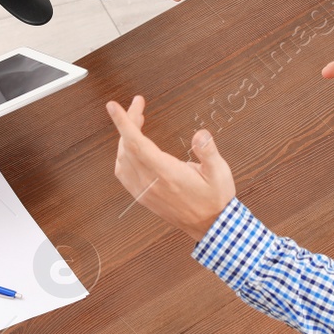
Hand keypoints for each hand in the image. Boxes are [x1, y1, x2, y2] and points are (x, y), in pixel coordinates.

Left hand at [106, 95, 235, 239]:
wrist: (210, 227)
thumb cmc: (215, 199)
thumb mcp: (220, 173)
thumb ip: (209, 152)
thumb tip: (200, 134)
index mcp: (167, 174)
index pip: (137, 144)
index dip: (123, 123)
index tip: (113, 106)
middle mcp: (151, 183)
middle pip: (128, 147)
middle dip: (129, 122)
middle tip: (138, 105)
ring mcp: (144, 191)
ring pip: (122, 159)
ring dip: (125, 138)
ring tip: (136, 122)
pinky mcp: (143, 197)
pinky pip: (123, 173)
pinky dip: (122, 155)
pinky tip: (130, 148)